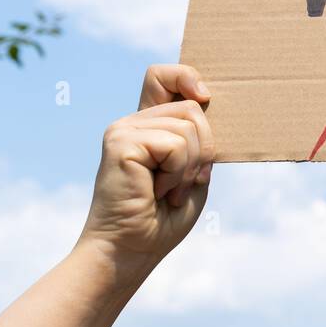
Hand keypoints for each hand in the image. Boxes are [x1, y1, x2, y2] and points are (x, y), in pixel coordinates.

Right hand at [78, 64, 215, 274]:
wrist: (131, 251)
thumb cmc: (162, 220)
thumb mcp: (192, 172)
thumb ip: (198, 140)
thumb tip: (205, 103)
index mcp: (148, 126)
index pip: (161, 75)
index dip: (186, 75)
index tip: (204, 96)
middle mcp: (132, 122)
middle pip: (192, 107)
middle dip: (204, 149)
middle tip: (181, 184)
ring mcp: (124, 130)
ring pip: (188, 127)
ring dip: (189, 168)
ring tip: (167, 191)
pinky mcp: (121, 143)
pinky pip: (175, 145)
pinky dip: (177, 174)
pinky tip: (156, 192)